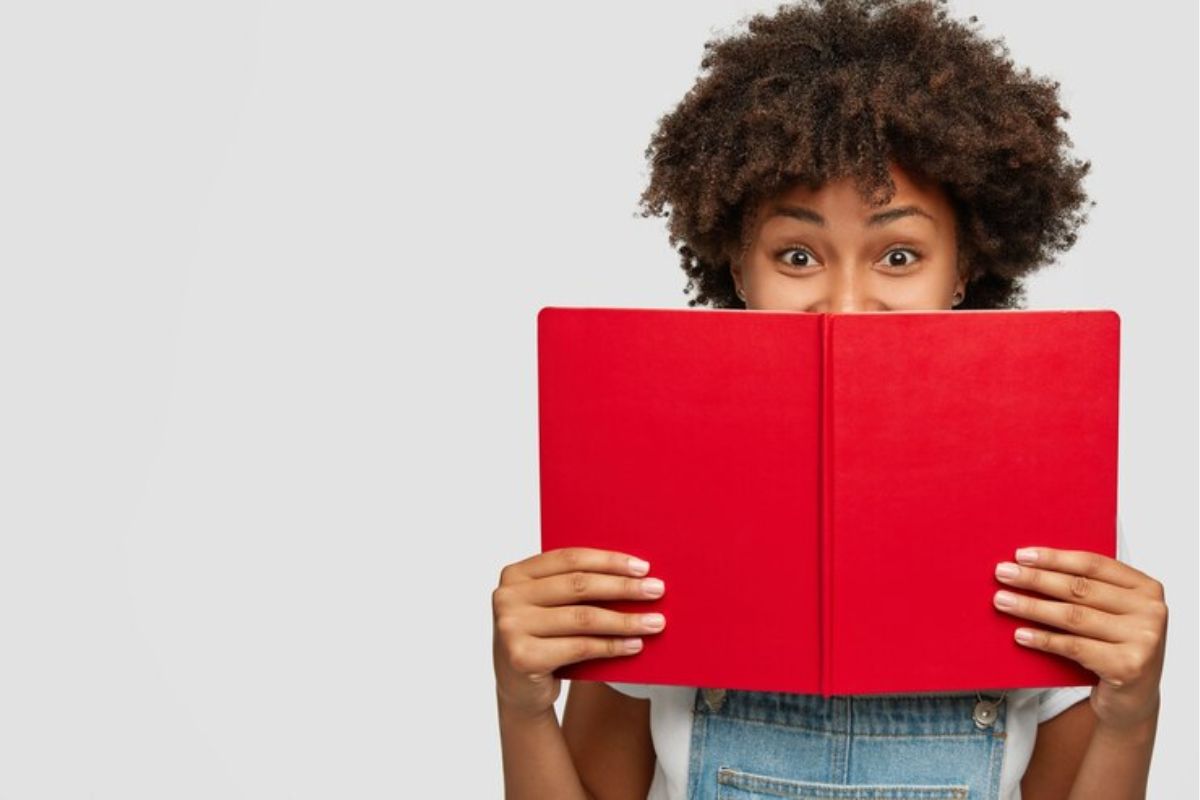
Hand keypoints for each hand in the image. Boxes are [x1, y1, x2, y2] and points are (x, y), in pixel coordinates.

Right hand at [492, 547, 666, 719]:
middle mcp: (507, 597)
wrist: (519, 690)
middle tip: (656, 590)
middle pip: (578, 585)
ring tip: (654, 622)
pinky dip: (612, 646)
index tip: (642, 567)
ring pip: (583, 618)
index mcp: (515, 574)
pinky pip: (580, 647)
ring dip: (625, 620)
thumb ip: (574, 588)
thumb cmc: (544, 640)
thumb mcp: (550, 607)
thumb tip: (633, 574)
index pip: (569, 558)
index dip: (609, 560)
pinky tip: (634, 645)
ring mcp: (511, 627)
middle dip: (623, 587)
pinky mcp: (522, 657)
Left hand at [992, 546, 1166, 730]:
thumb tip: (1029, 566)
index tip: (1021, 555)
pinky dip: (1043, 639)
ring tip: (1002, 601)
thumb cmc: (1114, 646)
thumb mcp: (1109, 613)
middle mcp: (1151, 612)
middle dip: (1036, 579)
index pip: (1093, 564)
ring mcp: (1143, 640)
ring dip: (1032, 607)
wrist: (1133, 698)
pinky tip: (1020, 634)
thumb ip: (1085, 589)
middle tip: (1002, 574)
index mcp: (1146, 588)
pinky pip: (1074, 647)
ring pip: (1074, 617)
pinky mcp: (1127, 667)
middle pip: (1080, 589)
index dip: (1054, 558)